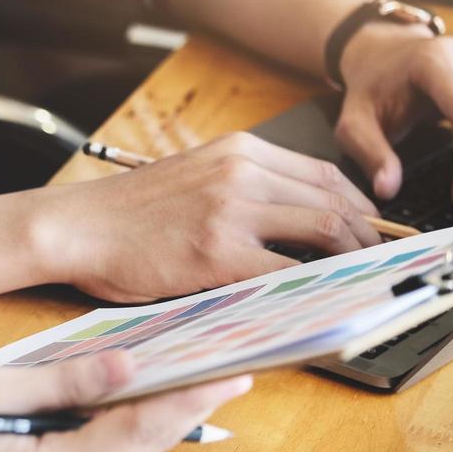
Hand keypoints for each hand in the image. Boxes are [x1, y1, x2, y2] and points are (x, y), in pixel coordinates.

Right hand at [0, 352, 250, 451]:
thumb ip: (63, 380)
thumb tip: (128, 366)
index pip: (137, 433)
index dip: (189, 400)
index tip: (235, 374)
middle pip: (140, 447)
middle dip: (187, 406)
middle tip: (237, 366)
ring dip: (158, 416)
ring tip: (201, 375)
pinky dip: (122, 426)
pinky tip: (137, 396)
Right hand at [37, 132, 382, 302]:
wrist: (76, 226)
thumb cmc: (128, 213)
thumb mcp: (193, 175)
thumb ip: (242, 185)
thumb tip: (295, 220)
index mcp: (238, 150)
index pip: (323, 173)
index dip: (359, 206)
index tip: (369, 231)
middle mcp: (241, 172)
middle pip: (333, 201)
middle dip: (366, 237)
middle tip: (376, 265)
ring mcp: (230, 211)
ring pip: (322, 231)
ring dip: (349, 261)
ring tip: (356, 283)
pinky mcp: (216, 253)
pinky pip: (285, 273)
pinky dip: (312, 289)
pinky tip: (319, 301)